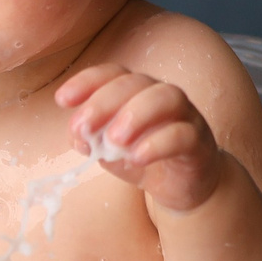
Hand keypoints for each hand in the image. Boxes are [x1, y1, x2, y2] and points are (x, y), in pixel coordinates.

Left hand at [54, 64, 222, 212]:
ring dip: (135, 115)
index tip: (62, 99)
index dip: (87, 81)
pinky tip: (137, 157)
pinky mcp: (199, 143)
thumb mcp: (108, 150)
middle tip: (84, 127)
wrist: (183, 186)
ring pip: (166, 98)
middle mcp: (161, 95)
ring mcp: (185, 116)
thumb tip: (78, 136)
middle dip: (105, 102)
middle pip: (135, 83)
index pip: (113, 73)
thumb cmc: (142, 158)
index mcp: (136, 91)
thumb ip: (92, 140)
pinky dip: (157, 143)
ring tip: (114, 140)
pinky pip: (183, 134)